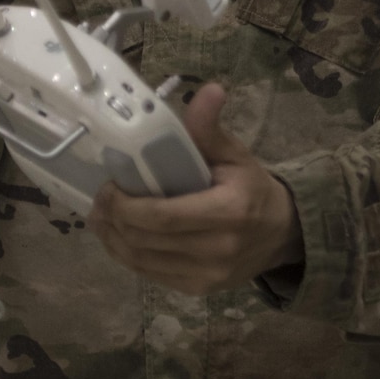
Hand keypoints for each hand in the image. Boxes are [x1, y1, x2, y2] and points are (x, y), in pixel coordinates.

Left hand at [86, 84, 304, 293]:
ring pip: (141, 261)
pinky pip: (149, 274)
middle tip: (99, 200)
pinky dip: (128, 255)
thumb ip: (211, 129)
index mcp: (229, 211)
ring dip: (113, 239)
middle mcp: (217, 249)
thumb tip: (208, 89)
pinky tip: (119, 237)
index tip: (108, 187)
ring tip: (101, 218)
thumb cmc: (252, 188)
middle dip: (113, 220)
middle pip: (146, 240)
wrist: (280, 234)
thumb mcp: (236, 155)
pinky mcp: (196, 290)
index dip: (126, 206)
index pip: (163, 217)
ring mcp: (206, 275)